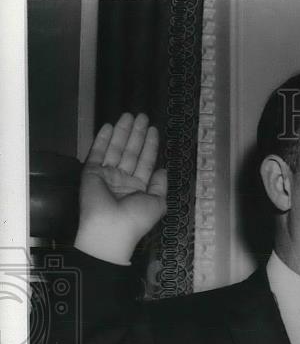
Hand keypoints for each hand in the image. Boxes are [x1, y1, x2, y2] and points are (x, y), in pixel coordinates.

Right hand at [74, 113, 167, 264]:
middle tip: (142, 116)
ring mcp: (107, 174)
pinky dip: (103, 139)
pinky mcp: (91, 172)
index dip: (150, 145)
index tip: (154, 129)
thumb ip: (161, 185)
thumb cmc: (136, 218)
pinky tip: (110, 126)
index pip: (146, 161)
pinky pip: (98, 152)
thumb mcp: (158, 203)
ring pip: (116, 148)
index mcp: (140, 187)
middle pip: (132, 151)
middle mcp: (124, 179)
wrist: (111, 228)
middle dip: (137, 133)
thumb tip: (163, 169)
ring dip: (123, 132)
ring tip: (129, 115)